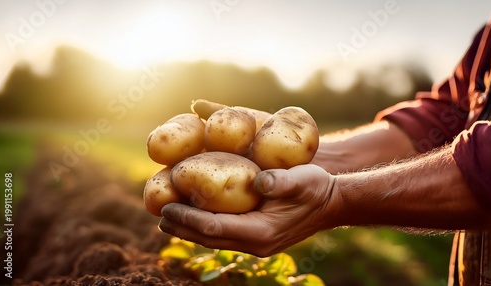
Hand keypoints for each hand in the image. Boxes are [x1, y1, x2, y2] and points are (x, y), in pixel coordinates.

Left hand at [159, 164, 335, 256]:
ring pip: (215, 238)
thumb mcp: (301, 180)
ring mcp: (257, 242)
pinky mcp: (258, 236)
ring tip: (169, 218)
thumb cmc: (316, 188)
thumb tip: (259, 180)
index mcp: (261, 232)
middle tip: (158, 215)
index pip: (214, 228)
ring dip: (190, 229)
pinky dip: (206, 225)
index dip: (187, 219)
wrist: (332, 203)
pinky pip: (224, 233)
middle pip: (209, 238)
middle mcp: (255, 243)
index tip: (166, 209)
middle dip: (182, 228)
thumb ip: (280, 181)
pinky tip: (196, 215)